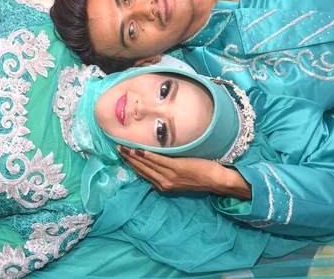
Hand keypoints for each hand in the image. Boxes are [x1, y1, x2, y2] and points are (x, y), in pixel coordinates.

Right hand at [117, 145, 250, 198]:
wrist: (216, 181)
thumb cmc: (200, 177)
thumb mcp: (180, 181)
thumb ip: (167, 176)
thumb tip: (155, 170)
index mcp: (163, 185)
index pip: (143, 174)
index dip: (132, 165)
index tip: (122, 156)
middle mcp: (164, 182)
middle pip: (142, 169)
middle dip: (129, 159)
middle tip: (118, 149)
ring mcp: (170, 176)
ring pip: (147, 164)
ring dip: (134, 156)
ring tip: (124, 148)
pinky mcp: (177, 168)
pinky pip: (159, 161)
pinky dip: (147, 155)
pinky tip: (139, 150)